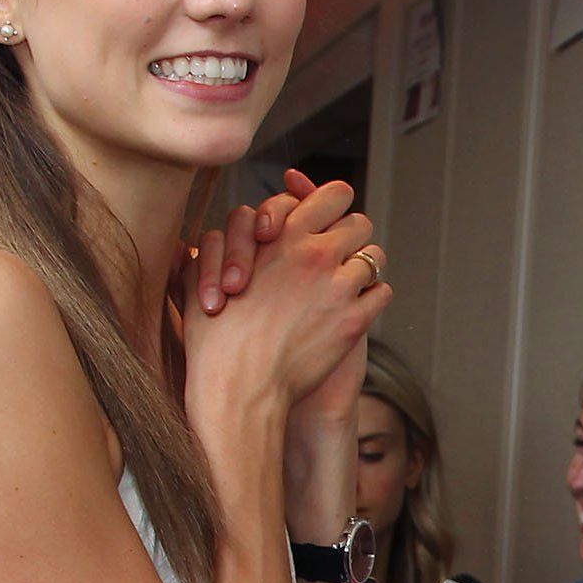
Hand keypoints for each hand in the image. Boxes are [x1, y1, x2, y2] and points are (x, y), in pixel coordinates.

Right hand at [184, 174, 385, 426]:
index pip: (333, 195)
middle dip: (352, 237)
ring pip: (374, 257)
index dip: (333, 206)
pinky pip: (381, 293)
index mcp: (282, 235)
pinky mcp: (354, 320)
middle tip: (341, 254)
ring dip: (363, 268)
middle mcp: (315, 253)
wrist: (237, 388)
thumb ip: (216, 246)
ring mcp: (338, 286)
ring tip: (348, 284)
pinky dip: (371, 299)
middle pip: (360, 223)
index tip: (326, 222)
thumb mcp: (201, 276)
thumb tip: (208, 237)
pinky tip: (353, 310)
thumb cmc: (213, 338)